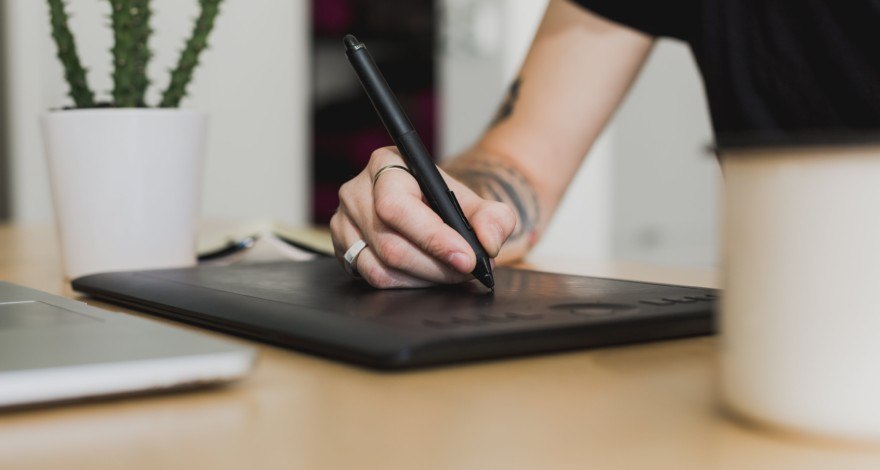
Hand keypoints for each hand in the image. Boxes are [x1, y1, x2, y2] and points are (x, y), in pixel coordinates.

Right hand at [331, 146, 516, 287]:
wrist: (426, 206)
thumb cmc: (445, 201)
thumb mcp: (476, 202)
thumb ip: (494, 217)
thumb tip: (489, 242)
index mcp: (386, 164)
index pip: (399, 207)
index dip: (434, 238)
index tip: (466, 259)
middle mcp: (357, 191)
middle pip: (390, 244)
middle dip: (436, 266)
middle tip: (466, 271)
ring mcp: (344, 221)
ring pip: (380, 267)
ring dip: (423, 280)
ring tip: (450, 274)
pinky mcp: (342, 247)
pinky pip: (371, 278)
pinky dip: (405, 285)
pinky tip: (427, 277)